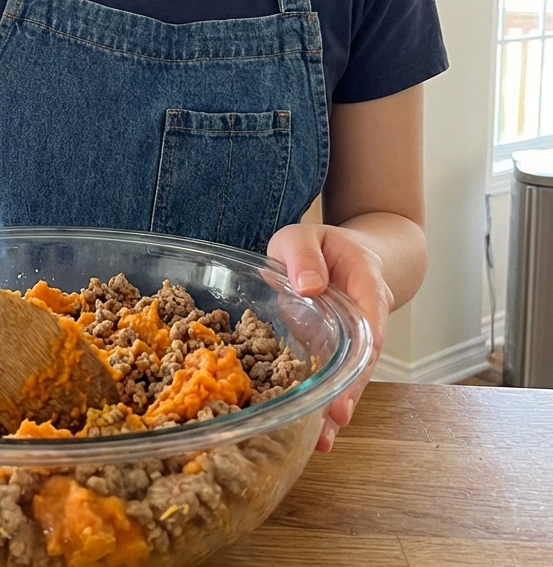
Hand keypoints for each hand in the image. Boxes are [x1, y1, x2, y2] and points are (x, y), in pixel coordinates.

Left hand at [266, 223, 393, 451]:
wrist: (343, 254)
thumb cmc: (322, 246)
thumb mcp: (304, 236)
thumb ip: (304, 255)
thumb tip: (309, 286)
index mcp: (365, 285)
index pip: (371, 317)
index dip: (364, 349)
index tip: (354, 374)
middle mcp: (366, 318)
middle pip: (365, 358)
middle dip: (351, 390)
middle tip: (334, 419)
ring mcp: (352, 341)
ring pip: (350, 376)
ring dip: (337, 406)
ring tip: (322, 439)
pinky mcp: (333, 353)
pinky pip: (333, 378)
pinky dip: (325, 402)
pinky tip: (313, 430)